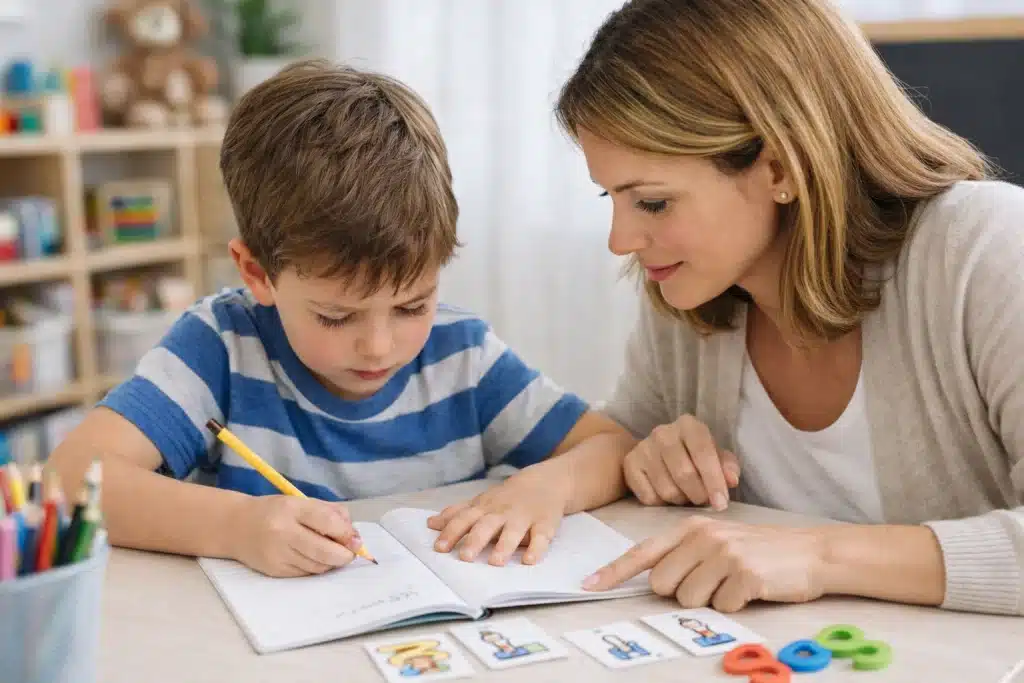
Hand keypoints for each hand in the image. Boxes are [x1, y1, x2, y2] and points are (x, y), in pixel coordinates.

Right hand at [227, 495, 361, 577]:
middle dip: (344, 555)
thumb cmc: (275, 511)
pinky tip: (314, 558)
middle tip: (350, 553)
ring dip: (331, 563)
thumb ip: (330, 513)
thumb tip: (353, 536)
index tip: (357, 541)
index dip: (347, 534)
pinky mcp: (274, 570)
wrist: (236, 526)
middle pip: (324, 551)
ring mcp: (277, 554)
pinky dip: (316, 568)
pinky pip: (305, 573)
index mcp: (292, 509)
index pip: (327, 522)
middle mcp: (283, 532)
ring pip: (317, 566)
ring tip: (332, 553)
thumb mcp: (301, 503)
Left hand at [426, 465, 571, 565]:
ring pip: (513, 532)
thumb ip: (457, 514)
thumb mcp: (481, 501)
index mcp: (484, 508)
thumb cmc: (506, 497)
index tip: (439, 548)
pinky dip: (536, 548)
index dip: (451, 532)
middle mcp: (502, 512)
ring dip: (504, 546)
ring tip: (495, 562)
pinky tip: (529, 561)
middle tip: (465, 557)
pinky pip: (541, 536)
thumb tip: (431, 524)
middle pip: (487, 525)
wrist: (546, 481)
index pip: (464, 519)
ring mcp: (524, 517)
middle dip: (475, 540)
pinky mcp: (544, 524)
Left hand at [582, 516, 826, 611]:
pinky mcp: (744, 575)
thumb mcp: (717, 539)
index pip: (642, 552)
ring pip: (688, 599)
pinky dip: (734, 605)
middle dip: (680, 592)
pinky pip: (720, 607)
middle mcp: (703, 536)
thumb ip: (685, 554)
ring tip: (733, 584)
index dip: (613, 572)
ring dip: (709, 600)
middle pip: (662, 584)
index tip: (588, 585)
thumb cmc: (760, 550)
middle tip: (710, 582)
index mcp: (690, 527)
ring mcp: (723, 554)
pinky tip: (750, 589)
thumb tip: (655, 582)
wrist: (811, 553)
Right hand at [625, 415, 739, 510]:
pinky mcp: (630, 465)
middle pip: (684, 474)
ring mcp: (643, 448)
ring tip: (685, 495)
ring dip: (681, 500)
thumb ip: (727, 466)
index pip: (703, 452)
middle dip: (699, 494)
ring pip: (667, 490)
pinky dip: (662, 504)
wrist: (659, 453)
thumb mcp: (715, 456)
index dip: (714, 480)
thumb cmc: (694, 456)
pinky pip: (649, 497)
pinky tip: (666, 494)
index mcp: (688, 425)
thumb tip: (731, 480)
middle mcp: (663, 433)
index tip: (721, 503)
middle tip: (704, 501)